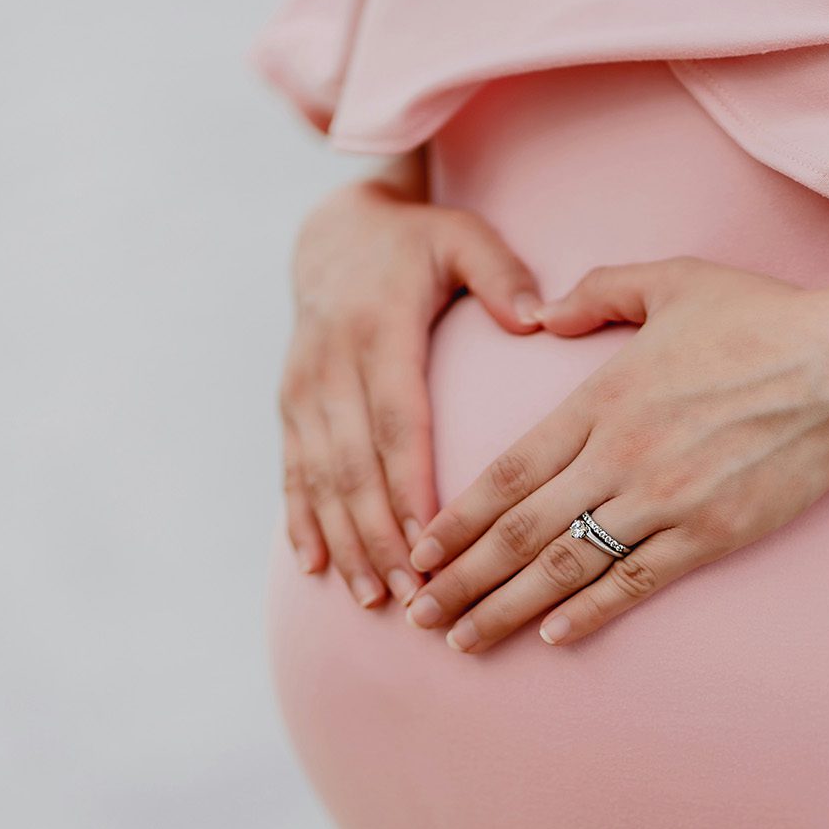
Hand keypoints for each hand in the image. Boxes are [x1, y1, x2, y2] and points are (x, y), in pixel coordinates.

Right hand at [280, 177, 542, 607]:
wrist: (333, 232)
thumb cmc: (417, 242)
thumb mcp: (463, 238)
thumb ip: (501, 275)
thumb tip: (538, 318)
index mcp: (379, 330)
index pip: (397, 421)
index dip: (409, 483)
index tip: (432, 538)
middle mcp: (331, 365)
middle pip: (354, 464)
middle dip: (380, 535)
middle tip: (413, 594)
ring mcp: (303, 389)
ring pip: (319, 477)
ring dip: (344, 541)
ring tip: (374, 596)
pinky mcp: (290, 405)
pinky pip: (292, 470)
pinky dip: (301, 520)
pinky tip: (315, 567)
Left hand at [402, 258, 828, 649]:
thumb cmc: (762, 320)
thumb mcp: (674, 281)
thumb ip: (599, 291)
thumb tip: (544, 311)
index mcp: (601, 400)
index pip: (509, 471)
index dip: (458, 517)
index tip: (419, 550)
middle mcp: (620, 456)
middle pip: (521, 530)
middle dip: (461, 578)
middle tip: (417, 614)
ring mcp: (664, 501)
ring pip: (567, 567)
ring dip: (507, 608)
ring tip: (463, 639)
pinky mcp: (710, 534)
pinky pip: (637, 582)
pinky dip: (591, 612)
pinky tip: (554, 637)